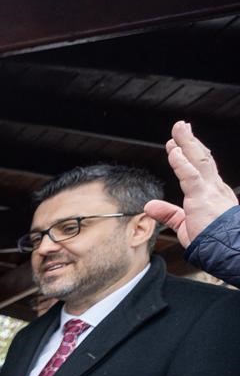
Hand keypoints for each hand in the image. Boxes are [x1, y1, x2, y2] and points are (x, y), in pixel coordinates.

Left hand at [144, 121, 236, 245]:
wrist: (226, 249)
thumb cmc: (210, 239)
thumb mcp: (184, 224)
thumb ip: (168, 213)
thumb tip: (149, 206)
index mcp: (211, 192)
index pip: (200, 168)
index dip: (188, 155)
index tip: (176, 146)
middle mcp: (214, 187)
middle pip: (202, 158)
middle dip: (190, 141)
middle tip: (180, 126)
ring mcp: (210, 190)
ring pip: (199, 161)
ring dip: (187, 143)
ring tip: (179, 128)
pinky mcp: (203, 198)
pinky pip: (192, 176)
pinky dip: (182, 164)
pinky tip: (174, 153)